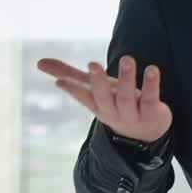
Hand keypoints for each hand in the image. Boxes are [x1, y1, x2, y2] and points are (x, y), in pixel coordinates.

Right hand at [37, 56, 171, 144]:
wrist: (147, 133)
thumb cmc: (116, 104)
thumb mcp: (94, 89)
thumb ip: (69, 75)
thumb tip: (38, 62)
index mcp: (96, 105)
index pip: (82, 97)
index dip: (72, 90)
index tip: (61, 82)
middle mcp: (112, 111)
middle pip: (103, 98)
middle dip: (98, 82)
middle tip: (93, 65)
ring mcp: (132, 115)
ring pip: (126, 98)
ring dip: (126, 79)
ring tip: (127, 59)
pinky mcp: (153, 114)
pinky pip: (151, 99)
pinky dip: (151, 85)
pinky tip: (151, 69)